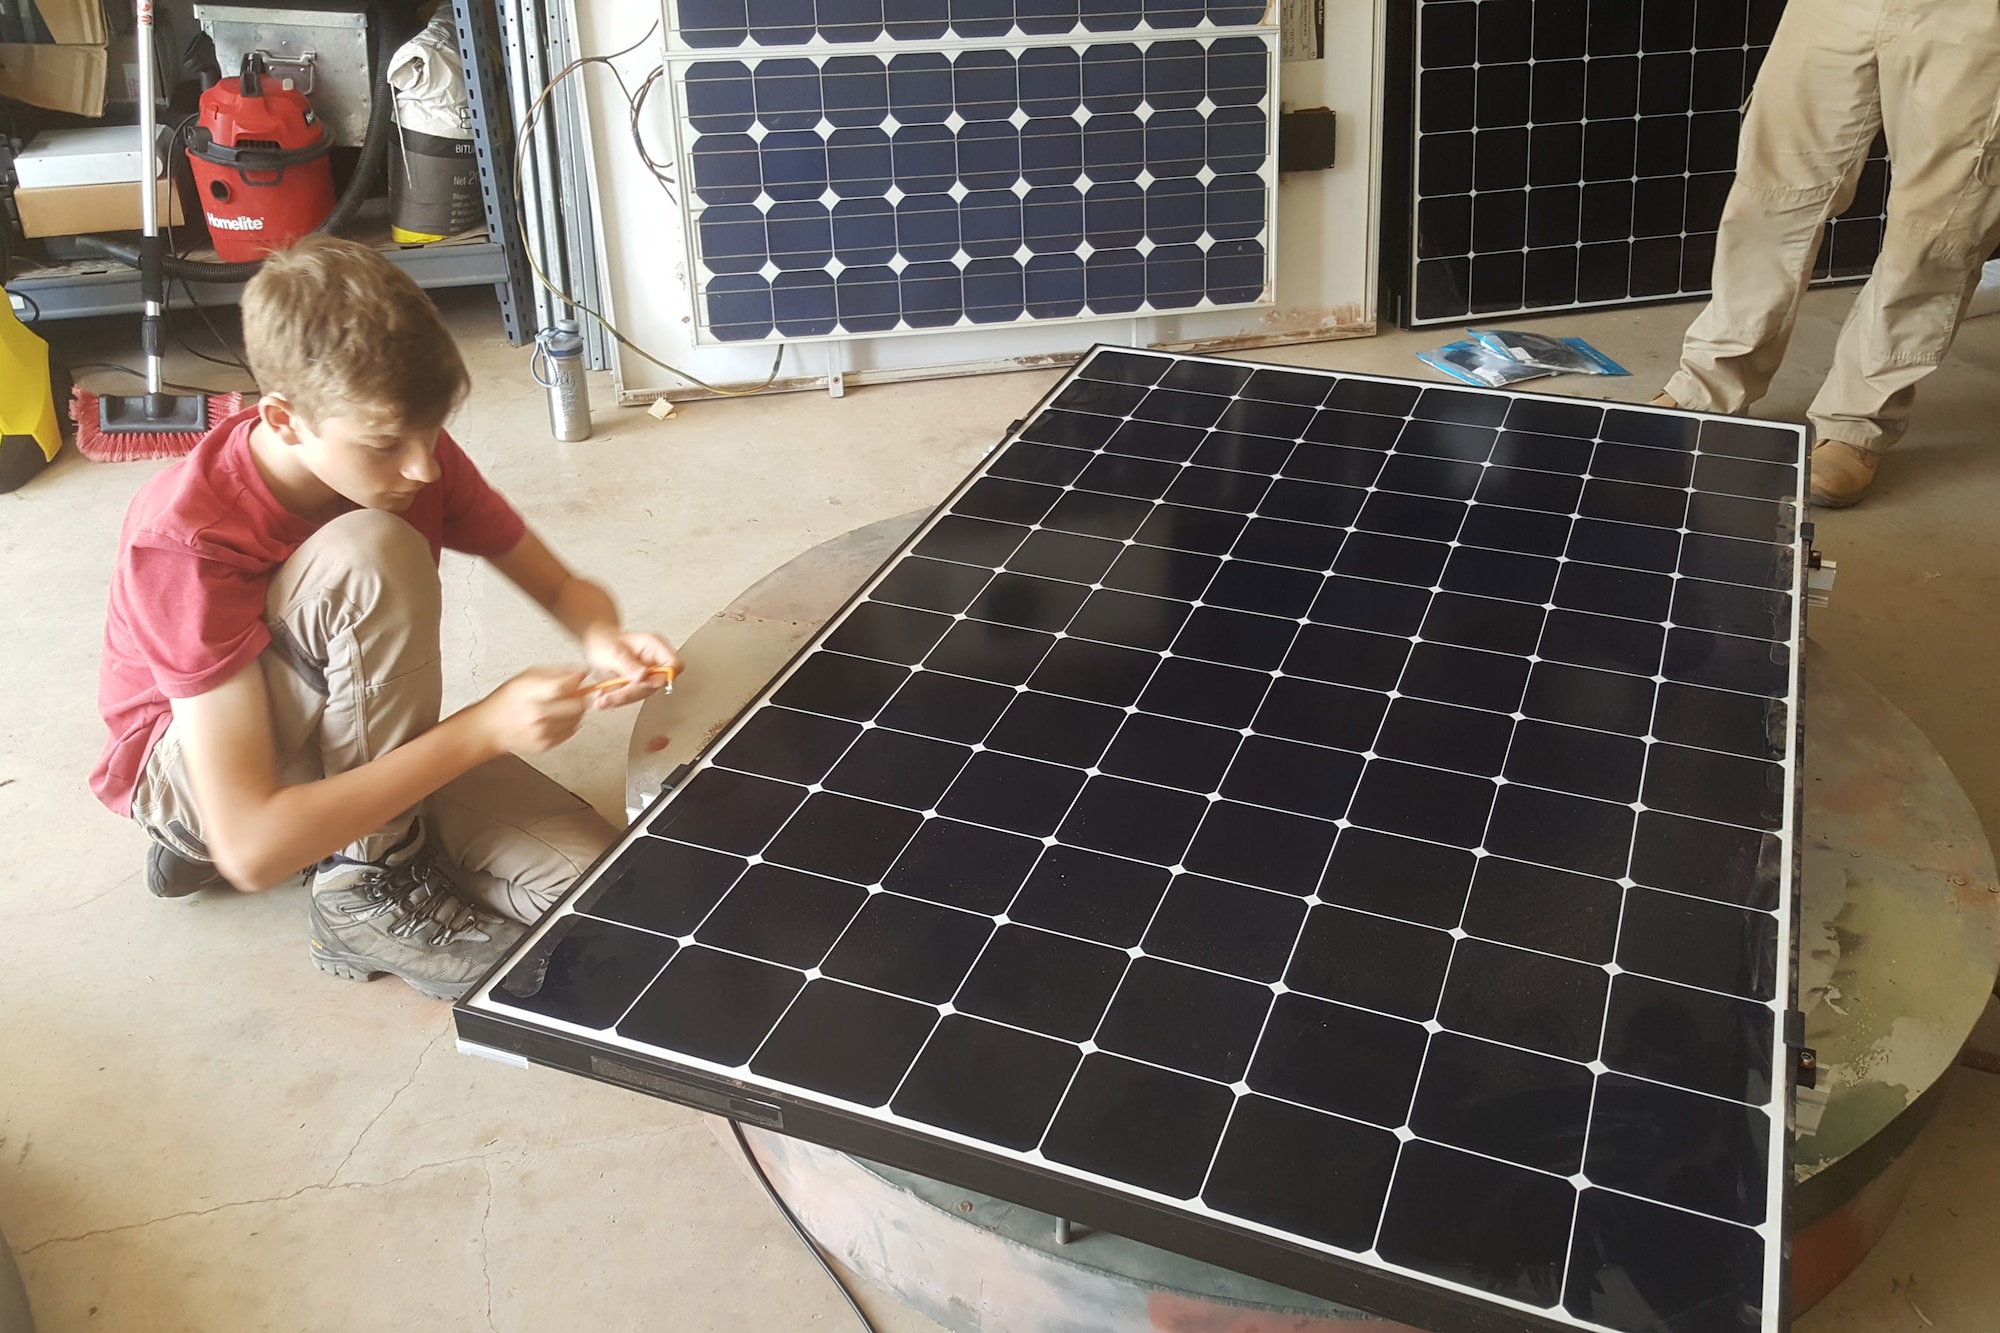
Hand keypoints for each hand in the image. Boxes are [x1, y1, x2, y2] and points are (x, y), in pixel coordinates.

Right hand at [473, 667, 590, 754]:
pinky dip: (568, 723)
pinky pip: (571, 731)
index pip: (565, 685)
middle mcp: (538, 714)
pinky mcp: (546, 744)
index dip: (576, 679)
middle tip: (573, 693)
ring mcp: (543, 732)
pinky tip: (555, 718)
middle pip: (578, 704)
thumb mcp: (526, 677)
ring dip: (574, 711)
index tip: (578, 676)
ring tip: (561, 706)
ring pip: (577, 718)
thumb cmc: (506, 700)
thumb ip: (555, 673)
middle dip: (579, 696)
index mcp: (531, 693)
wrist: (489, 727)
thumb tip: (580, 673)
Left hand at [581, 628, 682, 709]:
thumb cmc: (604, 641)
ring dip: (622, 698)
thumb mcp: (613, 652)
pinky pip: (633, 695)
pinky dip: (617, 698)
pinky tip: (604, 696)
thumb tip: (644, 677)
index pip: (674, 665)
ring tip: (603, 699)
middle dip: (631, 693)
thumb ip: (629, 665)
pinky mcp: (639, 683)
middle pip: (656, 684)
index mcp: (655, 646)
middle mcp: (654, 661)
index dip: (663, 677)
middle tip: (610, 696)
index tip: (643, 682)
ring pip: (643, 693)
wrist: (595, 644)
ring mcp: (648, 673)